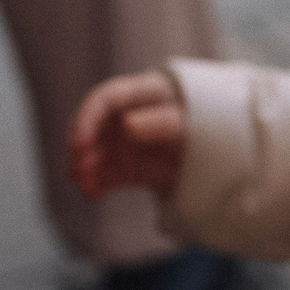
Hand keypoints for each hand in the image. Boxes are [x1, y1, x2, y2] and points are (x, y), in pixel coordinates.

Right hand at [68, 70, 188, 199]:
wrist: (211, 155)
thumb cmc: (200, 128)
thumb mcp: (186, 124)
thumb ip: (160, 123)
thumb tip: (126, 124)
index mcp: (138, 94)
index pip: (104, 99)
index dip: (87, 119)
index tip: (80, 143)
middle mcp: (122, 116)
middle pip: (89, 127)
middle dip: (78, 149)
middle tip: (80, 170)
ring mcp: (120, 142)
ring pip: (90, 154)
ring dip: (82, 170)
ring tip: (87, 188)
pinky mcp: (122, 167)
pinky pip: (102, 175)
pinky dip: (95, 185)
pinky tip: (94, 195)